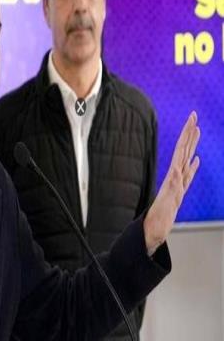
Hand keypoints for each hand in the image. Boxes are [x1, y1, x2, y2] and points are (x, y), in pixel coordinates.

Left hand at [144, 112, 199, 254]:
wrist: (152, 231)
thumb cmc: (157, 221)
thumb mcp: (167, 203)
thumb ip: (173, 188)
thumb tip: (177, 173)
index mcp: (173, 177)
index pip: (182, 150)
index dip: (187, 134)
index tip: (193, 119)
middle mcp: (175, 177)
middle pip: (184, 149)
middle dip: (189, 132)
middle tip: (194, 116)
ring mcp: (177, 183)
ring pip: (186, 159)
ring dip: (191, 144)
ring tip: (196, 130)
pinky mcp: (179, 192)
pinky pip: (188, 175)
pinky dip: (193, 166)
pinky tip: (196, 159)